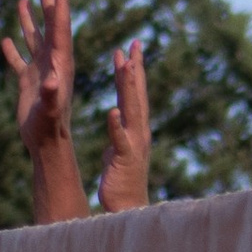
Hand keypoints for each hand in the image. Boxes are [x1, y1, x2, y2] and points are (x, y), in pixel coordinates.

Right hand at [2, 0, 76, 160]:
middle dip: (48, 0)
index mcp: (60, 62)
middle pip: (50, 24)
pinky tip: (6, 40)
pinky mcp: (29, 83)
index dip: (61, 4)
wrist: (47, 144)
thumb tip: (50, 79)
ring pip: (35, 38)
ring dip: (31, 19)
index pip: (61, 27)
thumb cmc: (50, 127)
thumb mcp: (51, 109)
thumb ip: (51, 94)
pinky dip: (13, 50)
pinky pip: (19, 61)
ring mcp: (40, 71)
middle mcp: (52, 62)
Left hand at [99, 41, 150, 213]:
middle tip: (133, 44)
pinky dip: (117, 125)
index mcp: (134, 127)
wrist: (128, 207)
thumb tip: (118, 118)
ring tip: (126, 66)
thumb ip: (120, 131)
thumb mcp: (118, 149)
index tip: (129, 48)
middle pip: (137, 95)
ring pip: (132, 110)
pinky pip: (119, 140)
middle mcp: (138, 131)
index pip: (133, 93)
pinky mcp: (123, 158)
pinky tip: (113, 112)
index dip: (132, 70)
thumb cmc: (122, 180)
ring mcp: (133, 143)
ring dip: (130, 88)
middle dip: (135, 68)